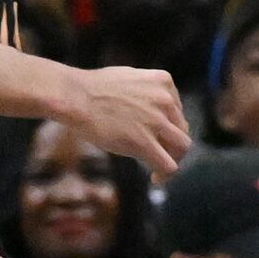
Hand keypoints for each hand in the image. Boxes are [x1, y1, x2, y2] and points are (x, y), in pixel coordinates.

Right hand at [62, 64, 192, 174]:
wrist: (76, 97)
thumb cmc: (93, 88)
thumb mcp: (131, 78)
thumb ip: (145, 92)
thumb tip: (146, 107)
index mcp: (163, 82)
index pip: (177, 110)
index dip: (168, 126)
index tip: (157, 137)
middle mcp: (166, 100)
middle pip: (182, 129)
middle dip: (172, 144)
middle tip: (160, 154)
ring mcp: (156, 121)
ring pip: (181, 147)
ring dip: (173, 159)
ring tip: (159, 168)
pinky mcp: (143, 142)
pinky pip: (167, 165)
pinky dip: (165, 174)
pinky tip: (155, 178)